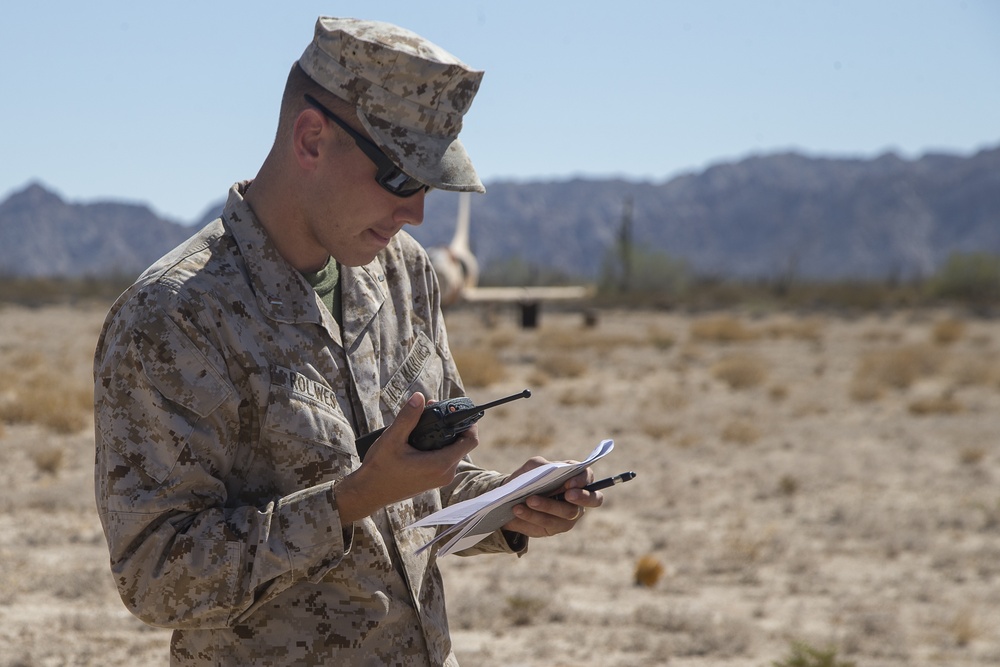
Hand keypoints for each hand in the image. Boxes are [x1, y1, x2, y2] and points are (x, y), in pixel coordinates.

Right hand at [335, 392, 478, 522]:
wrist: (369, 492)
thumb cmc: (380, 468)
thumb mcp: (392, 439)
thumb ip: (408, 418)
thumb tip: (419, 397)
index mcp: (440, 464)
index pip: (470, 441)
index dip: (469, 423)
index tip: (457, 410)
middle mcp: (445, 473)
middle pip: (462, 444)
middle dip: (451, 424)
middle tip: (433, 410)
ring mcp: (440, 478)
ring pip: (452, 450)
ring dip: (443, 434)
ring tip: (424, 420)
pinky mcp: (434, 479)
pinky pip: (444, 458)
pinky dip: (438, 445)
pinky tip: (421, 436)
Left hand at [502, 457, 603, 537]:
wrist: (514, 497)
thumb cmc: (530, 477)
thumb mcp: (533, 467)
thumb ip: (541, 465)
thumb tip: (547, 470)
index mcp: (575, 477)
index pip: (588, 477)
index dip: (582, 480)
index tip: (570, 482)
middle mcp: (579, 498)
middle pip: (592, 500)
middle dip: (581, 497)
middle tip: (567, 495)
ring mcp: (570, 515)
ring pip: (566, 514)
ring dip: (547, 506)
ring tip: (529, 500)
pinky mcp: (555, 527)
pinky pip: (547, 523)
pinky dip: (531, 516)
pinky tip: (518, 510)